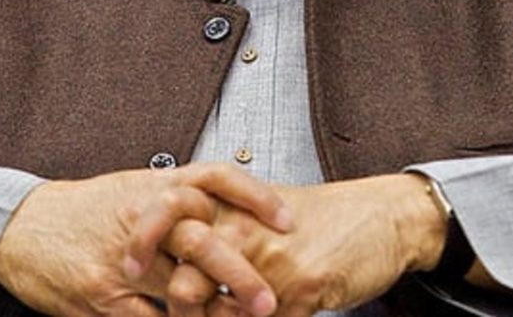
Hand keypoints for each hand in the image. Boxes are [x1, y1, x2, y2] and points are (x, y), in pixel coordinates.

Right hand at [0, 163, 292, 316]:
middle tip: (269, 301)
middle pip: (203, 242)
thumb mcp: (129, 190)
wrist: (19, 229)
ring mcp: (122, 262)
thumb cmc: (80, 212)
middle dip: (241, 275)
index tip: (288, 221)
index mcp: (152, 187)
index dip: (255, 197)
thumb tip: (225, 217)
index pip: (214, 180)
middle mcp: (140, 218)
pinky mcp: (103, 297)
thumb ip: (174, 201)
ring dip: (214, 314)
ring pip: (180, 291)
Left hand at [127, 174, 445, 316]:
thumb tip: (177, 246)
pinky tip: (272, 315)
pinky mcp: (302, 288)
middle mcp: (244, 230)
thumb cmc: (322, 217)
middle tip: (183, 314)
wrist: (381, 217)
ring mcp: (272, 261)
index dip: (143, 246)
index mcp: (230, 205)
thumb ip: (223, 225)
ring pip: (221, 314)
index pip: (168, 218)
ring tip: (234, 314)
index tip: (130, 271)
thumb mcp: (264, 211)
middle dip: (180, 311)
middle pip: (186, 282)